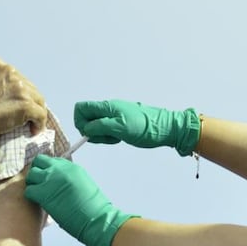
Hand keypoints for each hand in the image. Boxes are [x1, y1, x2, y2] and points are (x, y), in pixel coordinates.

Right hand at [0, 57, 47, 134]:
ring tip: (30, 123)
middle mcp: (10, 72)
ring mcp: (20, 88)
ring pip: (38, 99)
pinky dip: (39, 123)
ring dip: (35, 111)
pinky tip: (34, 130)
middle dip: (27, 100)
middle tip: (23, 114)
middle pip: (28, 86)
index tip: (14, 101)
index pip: (15, 76)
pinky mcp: (27, 104)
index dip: (17, 90)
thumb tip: (0, 91)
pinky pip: (40, 114)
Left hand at [24, 155, 135, 245]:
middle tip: (39, 184)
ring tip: (38, 195)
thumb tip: (58, 182)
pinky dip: (31, 196)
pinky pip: (29, 191)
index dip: (48, 169)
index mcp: (71, 167)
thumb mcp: (83, 184)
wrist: (96, 219)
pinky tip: (39, 203)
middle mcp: (60, 169)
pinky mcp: (44, 193)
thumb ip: (69, 178)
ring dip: (32, 184)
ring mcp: (51, 180)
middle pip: (39, 162)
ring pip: (31, 175)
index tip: (48, 178)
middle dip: (37, 172)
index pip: (52, 160)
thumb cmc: (93, 208)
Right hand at [74, 100, 200, 155]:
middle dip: (91, 131)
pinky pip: (107, 129)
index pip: (81, 108)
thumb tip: (86, 128)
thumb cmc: (146, 127)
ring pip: (97, 125)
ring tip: (115, 138)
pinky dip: (109, 136)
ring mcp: (115, 115)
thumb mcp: (120, 128)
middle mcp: (109, 109)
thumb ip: (100, 127)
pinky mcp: (121, 122)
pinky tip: (119, 138)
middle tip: (106, 137)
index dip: (80, 121)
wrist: (166, 128)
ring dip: (101, 135)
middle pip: (87, 118)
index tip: (89, 133)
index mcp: (107, 107)